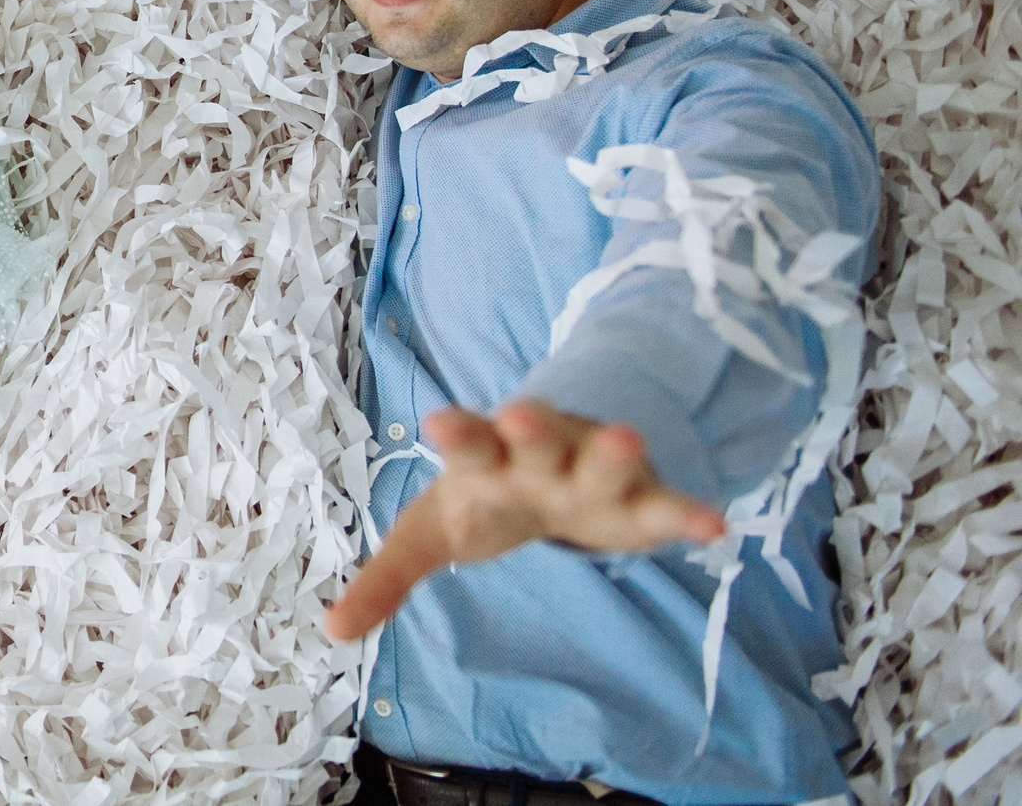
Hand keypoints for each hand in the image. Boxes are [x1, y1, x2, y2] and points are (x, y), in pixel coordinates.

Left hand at [324, 400, 727, 642]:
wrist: (547, 464)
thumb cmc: (482, 498)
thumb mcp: (430, 535)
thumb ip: (386, 580)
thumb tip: (331, 630)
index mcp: (482, 457)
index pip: (464, 440)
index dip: (455, 432)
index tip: (437, 422)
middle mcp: (537, 454)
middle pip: (535, 438)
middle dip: (531, 426)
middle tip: (522, 412)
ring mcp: (590, 471)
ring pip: (603, 461)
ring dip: (612, 454)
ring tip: (627, 441)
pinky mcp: (638, 499)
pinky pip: (664, 505)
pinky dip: (685, 513)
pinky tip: (712, 524)